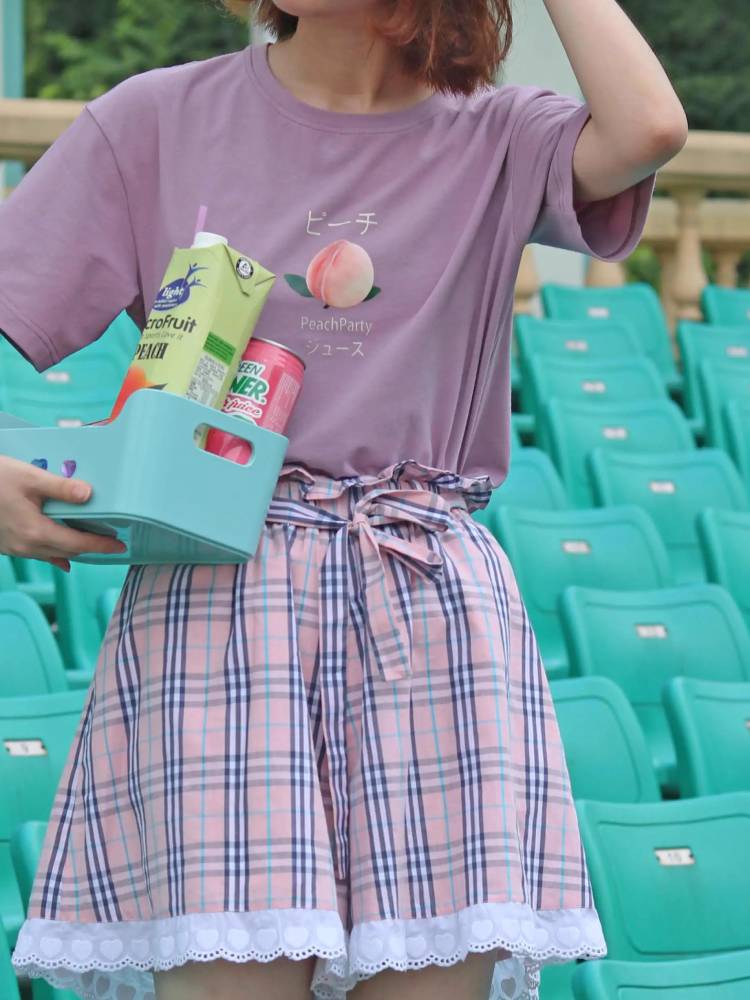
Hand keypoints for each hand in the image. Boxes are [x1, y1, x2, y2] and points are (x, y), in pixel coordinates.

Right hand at [0, 455, 126, 572]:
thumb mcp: (30, 477)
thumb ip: (60, 488)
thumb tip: (89, 494)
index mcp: (35, 532)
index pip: (77, 544)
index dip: (100, 546)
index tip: (119, 545)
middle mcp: (25, 546)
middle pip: (67, 552)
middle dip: (90, 548)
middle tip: (110, 542)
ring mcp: (13, 548)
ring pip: (51, 553)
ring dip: (72, 549)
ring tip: (91, 543)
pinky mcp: (5, 545)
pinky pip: (36, 553)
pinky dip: (53, 551)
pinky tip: (60, 555)